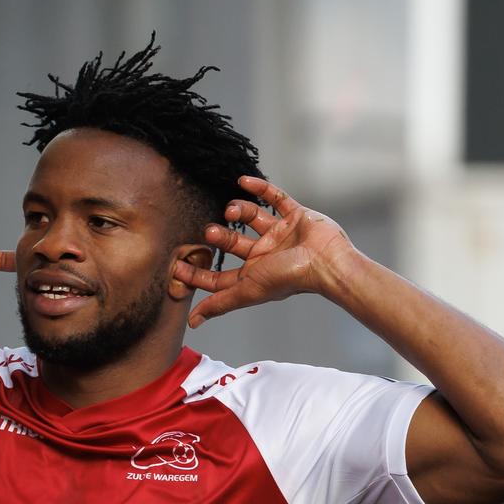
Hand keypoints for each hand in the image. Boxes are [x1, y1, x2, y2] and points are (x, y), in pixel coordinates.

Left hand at [172, 175, 359, 327]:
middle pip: (234, 244)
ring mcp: (281, 234)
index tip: (177, 264)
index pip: (221, 276)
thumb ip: (221, 303)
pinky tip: (242, 181)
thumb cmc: (290, 278)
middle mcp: (266, 254)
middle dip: (220, 236)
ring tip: (232, 211)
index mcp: (255, 275)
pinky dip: (260, 188)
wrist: (326, 262)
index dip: (199, 272)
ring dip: (239, 210)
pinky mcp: (295, 215)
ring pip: (253, 218)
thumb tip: (193, 322)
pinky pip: (276, 197)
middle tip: (210, 230)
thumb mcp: (248, 290)